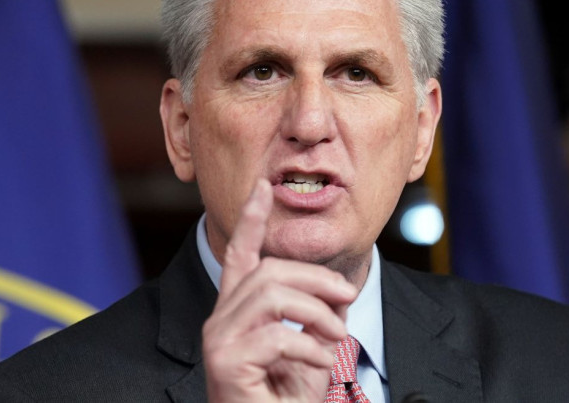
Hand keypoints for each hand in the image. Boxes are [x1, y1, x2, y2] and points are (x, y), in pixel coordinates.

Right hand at [203, 179, 357, 401]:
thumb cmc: (284, 400)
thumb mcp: (309, 350)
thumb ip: (315, 317)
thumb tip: (336, 292)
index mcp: (237, 312)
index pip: (241, 255)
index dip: (251, 220)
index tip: (262, 187)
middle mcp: (220, 320)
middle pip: (268, 271)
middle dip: (316, 278)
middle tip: (349, 296)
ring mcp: (218, 340)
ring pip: (271, 294)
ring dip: (316, 312)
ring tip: (336, 337)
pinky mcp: (225, 362)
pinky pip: (276, 334)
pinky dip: (310, 346)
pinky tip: (321, 362)